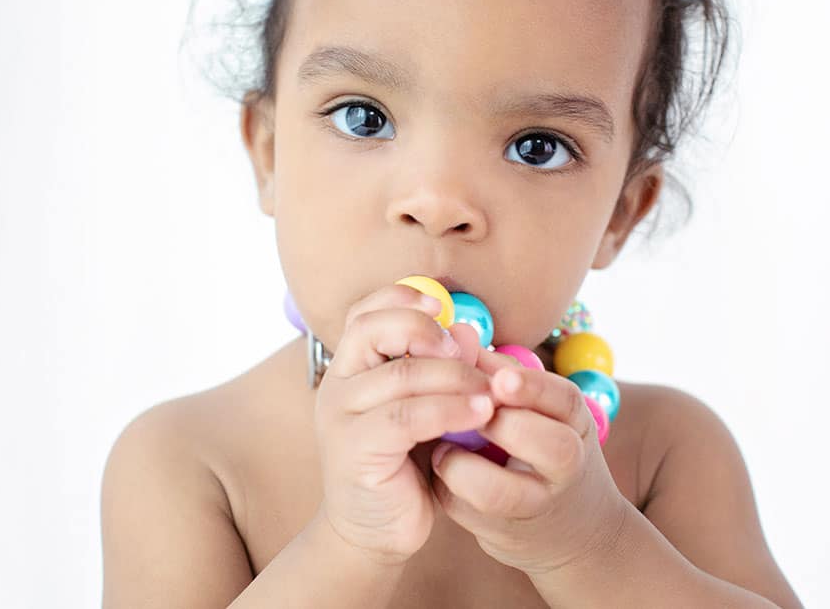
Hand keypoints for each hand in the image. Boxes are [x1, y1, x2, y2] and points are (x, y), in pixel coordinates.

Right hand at [314, 284, 495, 566]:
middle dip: (426, 330)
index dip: (401, 297)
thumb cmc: (404, 466)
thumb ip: (438, 371)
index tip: (441, 303)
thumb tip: (467, 331)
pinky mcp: (356, 450)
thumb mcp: (423, 408)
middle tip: (467, 352)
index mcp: (350, 368)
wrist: (376, 533)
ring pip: (401, 376)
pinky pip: (408, 417)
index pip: (364, 312)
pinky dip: (450, 410)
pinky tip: (480, 413)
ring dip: (455, 377)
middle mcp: (337, 386)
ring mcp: (341, 418)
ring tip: (492, 392)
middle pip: (371, 330)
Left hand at [429, 355, 626, 576]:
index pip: (564, 400)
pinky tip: (437, 471)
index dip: (531, 387)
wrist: (570, 529)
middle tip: (470, 412)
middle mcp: (566, 465)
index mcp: (574, 422)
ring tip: (442, 448)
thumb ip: (495, 372)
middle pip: (551, 447)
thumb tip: (458, 332)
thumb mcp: (535, 408)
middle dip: (504, 427)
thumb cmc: (538, 444)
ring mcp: (537, 504)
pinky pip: (466, 510)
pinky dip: (445, 489)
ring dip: (463, 467)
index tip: (499, 379)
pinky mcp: (502, 533)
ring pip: (501, 491)